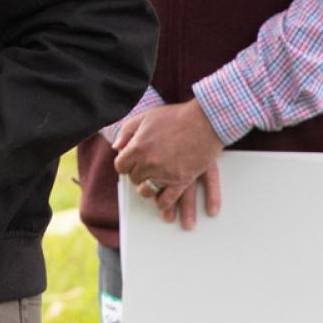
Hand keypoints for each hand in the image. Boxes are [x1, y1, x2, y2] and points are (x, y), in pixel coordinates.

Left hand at [114, 99, 224, 228]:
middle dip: (137, 177)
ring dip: (148, 193)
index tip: (128, 166)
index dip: (124, 166)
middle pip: (135, 179)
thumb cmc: (176, 116)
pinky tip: (165, 206)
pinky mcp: (182, 180)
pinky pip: (168, 198)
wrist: (205, 120)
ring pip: (148, 192)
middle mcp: (149, 163)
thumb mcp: (146, 116)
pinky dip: (164, 204)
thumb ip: (127, 131)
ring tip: (151, 193)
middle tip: (142, 174)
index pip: (121, 166)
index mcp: (137, 147)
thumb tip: (116, 147)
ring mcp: (165, 173)